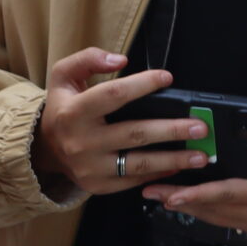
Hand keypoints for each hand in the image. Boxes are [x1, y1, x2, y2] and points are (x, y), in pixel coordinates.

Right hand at [33, 48, 209, 194]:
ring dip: (174, 160)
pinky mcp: (99, 186)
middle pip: (134, 134)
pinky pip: (134, 180)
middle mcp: (81, 141)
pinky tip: (179, 166)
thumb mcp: (63, 75)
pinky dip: (159, 174)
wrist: (45, 149)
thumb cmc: (63, 107)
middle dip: (171, 130)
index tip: (167, 78)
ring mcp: (91, 167)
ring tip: (201, 155)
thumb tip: (121, 59)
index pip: (113, 95)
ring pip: (139, 164)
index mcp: (73, 111)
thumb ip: (88, 59)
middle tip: (200, 127)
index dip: (142, 85)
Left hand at [142, 101, 246, 236]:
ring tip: (158, 194)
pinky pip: (222, 220)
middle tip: (151, 189)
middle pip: (214, 208)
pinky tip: (183, 202)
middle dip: (181, 199)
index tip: (176, 191)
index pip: (232, 193)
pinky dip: (201, 211)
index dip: (201, 193)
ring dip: (185, 206)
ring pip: (214, 217)